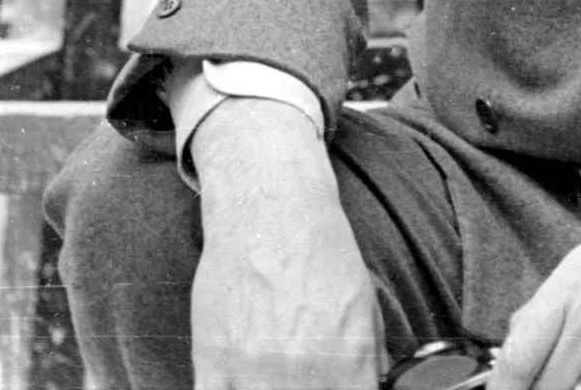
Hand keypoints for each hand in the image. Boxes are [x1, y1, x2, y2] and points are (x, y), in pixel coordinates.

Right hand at [187, 99, 382, 389]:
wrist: (271, 208)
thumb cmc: (319, 253)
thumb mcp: (364, 307)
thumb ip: (367, 361)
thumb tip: (368, 387)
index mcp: (348, 364)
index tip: (339, 387)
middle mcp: (302, 375)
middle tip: (303, 376)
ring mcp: (253, 374)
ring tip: (273, 375)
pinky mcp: (212, 365)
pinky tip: (241, 379)